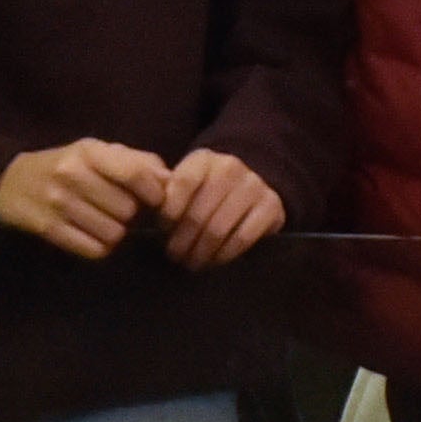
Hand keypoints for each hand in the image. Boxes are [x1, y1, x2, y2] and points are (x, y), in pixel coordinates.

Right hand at [0, 137, 176, 259]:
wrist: (8, 181)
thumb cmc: (65, 166)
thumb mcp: (96, 152)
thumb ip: (136, 162)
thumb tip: (171, 180)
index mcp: (89, 151)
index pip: (136, 175)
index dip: (155, 193)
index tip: (155, 202)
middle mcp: (72, 174)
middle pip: (128, 210)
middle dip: (130, 216)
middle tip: (117, 212)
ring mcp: (58, 202)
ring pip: (113, 234)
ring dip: (114, 234)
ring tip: (102, 224)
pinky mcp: (47, 227)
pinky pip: (93, 250)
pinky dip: (98, 248)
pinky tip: (90, 236)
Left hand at [147, 149, 286, 269]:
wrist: (253, 188)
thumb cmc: (208, 192)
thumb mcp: (188, 185)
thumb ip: (169, 195)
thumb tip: (149, 214)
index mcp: (204, 159)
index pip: (181, 184)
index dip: (169, 213)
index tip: (163, 231)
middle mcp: (230, 167)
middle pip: (198, 213)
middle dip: (182, 241)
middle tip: (175, 256)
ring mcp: (254, 185)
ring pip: (218, 228)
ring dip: (201, 252)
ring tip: (192, 262)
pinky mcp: (271, 206)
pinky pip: (242, 238)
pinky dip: (224, 255)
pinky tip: (215, 261)